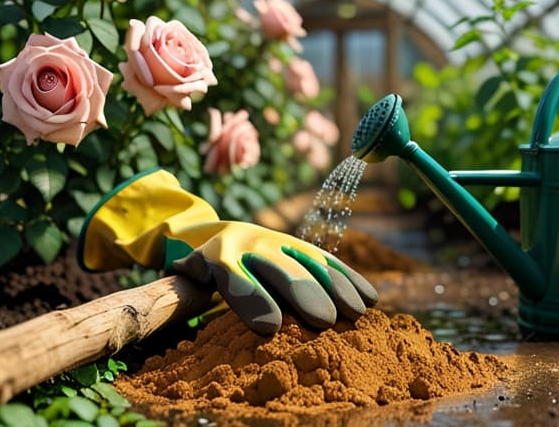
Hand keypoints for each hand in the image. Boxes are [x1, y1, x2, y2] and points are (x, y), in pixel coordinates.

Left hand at [171, 221, 377, 335]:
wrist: (215, 231)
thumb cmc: (200, 272)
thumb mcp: (188, 278)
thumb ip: (188, 289)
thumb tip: (191, 295)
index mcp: (218, 256)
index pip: (235, 278)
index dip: (252, 300)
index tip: (270, 327)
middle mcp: (251, 243)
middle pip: (281, 269)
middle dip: (304, 293)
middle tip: (325, 320)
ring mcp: (280, 241)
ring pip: (311, 262)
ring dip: (337, 287)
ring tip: (356, 312)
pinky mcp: (300, 245)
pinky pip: (327, 260)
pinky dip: (350, 279)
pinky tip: (369, 298)